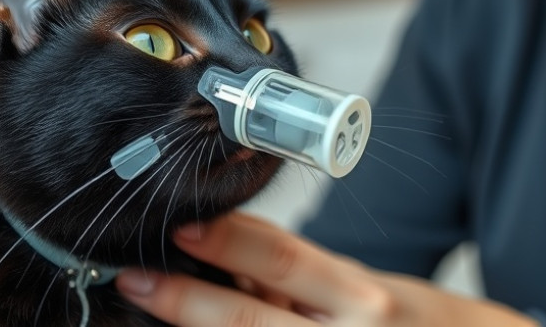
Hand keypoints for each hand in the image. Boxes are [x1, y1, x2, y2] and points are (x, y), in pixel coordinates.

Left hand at [116, 213, 536, 326]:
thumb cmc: (414, 323)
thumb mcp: (365, 285)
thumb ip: (300, 274)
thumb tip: (227, 246)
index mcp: (363, 299)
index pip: (282, 260)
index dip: (224, 243)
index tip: (177, 227)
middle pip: (251, 320)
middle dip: (185, 301)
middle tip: (132, 277)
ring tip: (148, 306)